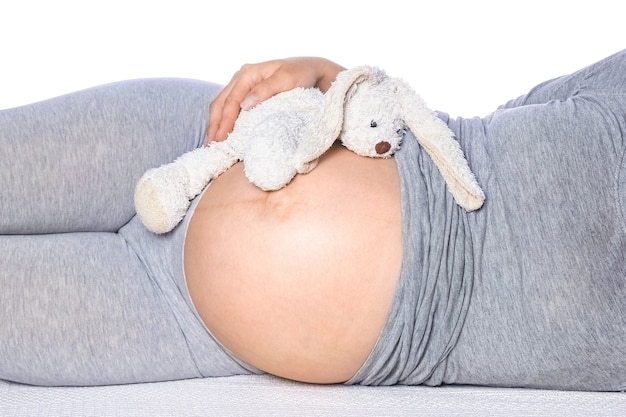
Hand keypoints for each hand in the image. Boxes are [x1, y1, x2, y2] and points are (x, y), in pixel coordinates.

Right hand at [205, 57, 344, 143]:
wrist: (311, 70)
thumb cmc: (301, 74)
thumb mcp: (287, 79)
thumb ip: (266, 89)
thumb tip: (245, 104)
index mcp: (248, 73)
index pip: (231, 100)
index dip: (224, 121)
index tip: (220, 139)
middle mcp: (241, 77)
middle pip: (220, 102)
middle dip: (214, 125)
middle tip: (210, 146)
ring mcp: (242, 85)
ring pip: (221, 105)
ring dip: (215, 124)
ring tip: (211, 144)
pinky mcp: (246, 92)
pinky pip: (229, 107)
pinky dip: (223, 121)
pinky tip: (222, 134)